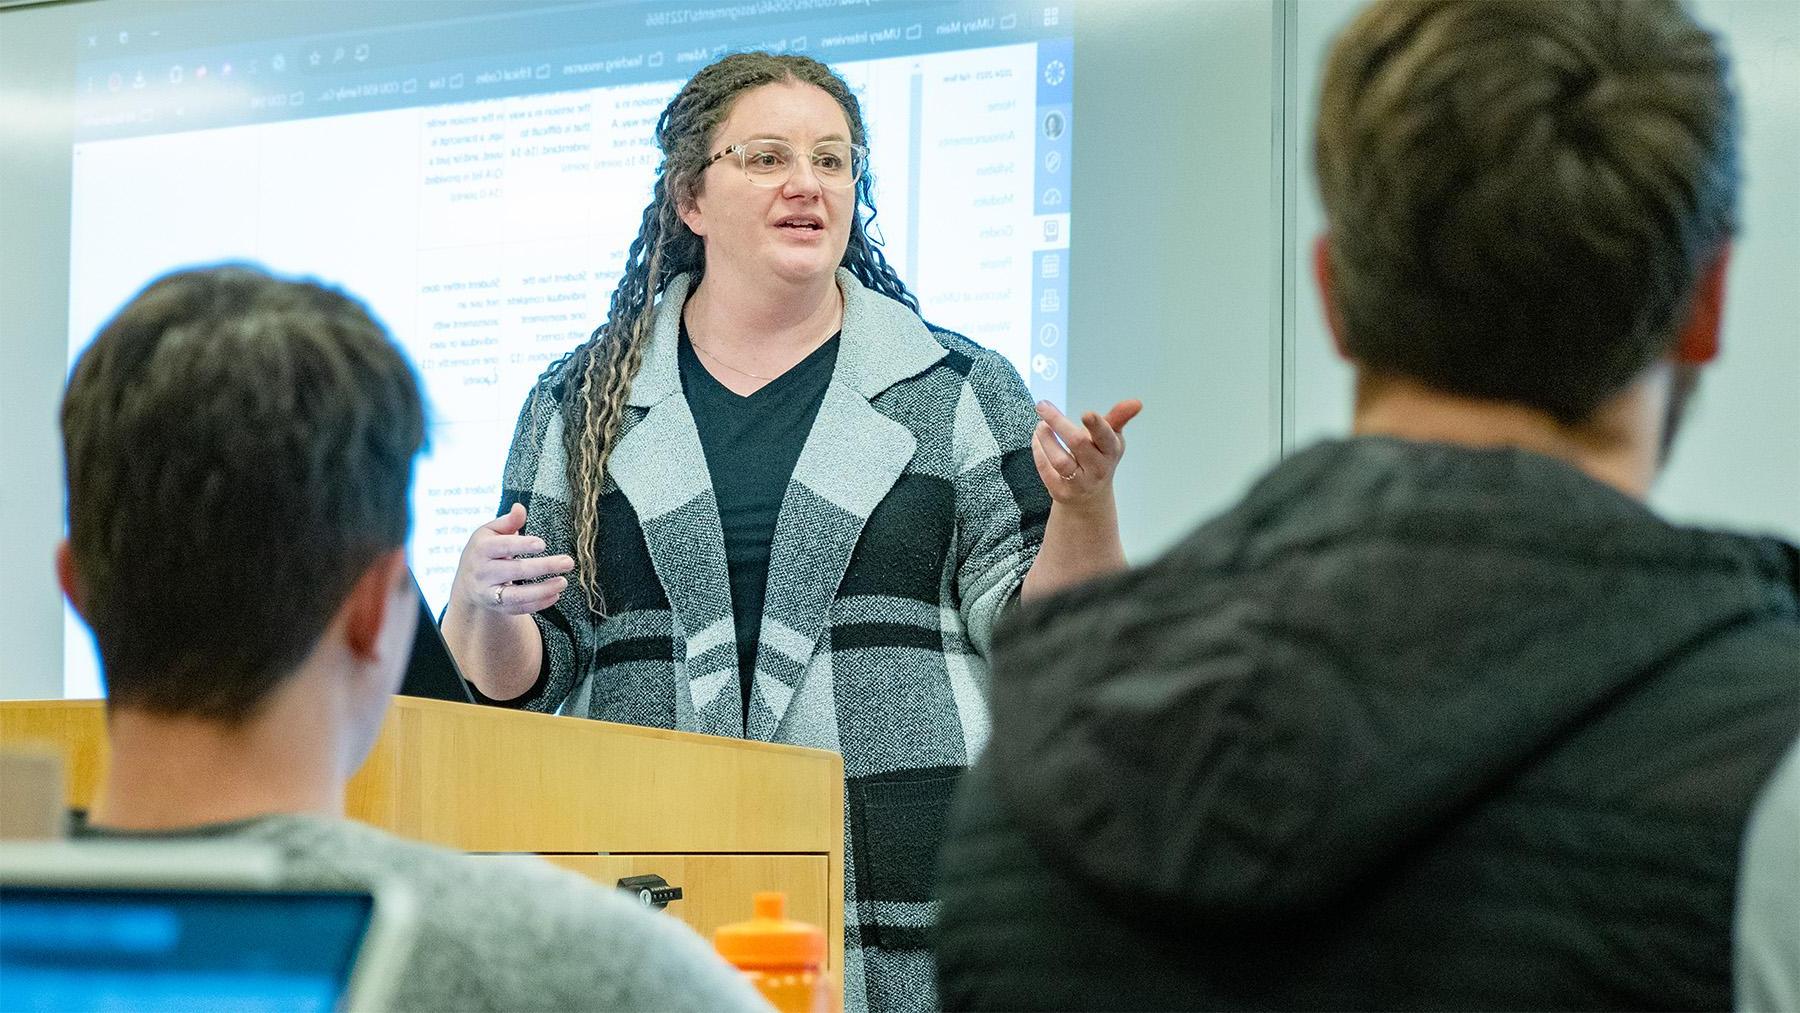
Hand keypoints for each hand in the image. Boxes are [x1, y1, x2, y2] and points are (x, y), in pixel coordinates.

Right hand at [453, 503, 574, 615]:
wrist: (467, 581)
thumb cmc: (486, 550)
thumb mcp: (490, 532)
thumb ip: (508, 522)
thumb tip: (520, 508)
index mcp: (481, 548)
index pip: (503, 546)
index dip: (522, 545)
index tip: (543, 544)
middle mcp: (482, 572)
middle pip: (515, 570)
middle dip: (544, 566)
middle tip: (568, 562)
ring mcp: (489, 592)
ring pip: (517, 595)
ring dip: (543, 590)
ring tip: (563, 582)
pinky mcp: (498, 607)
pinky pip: (519, 608)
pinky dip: (539, 604)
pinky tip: (555, 594)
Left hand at [1031, 399, 1141, 507]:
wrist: (1090, 497)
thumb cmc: (1100, 459)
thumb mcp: (1111, 438)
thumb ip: (1118, 418)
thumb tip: (1136, 402)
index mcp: (1110, 451)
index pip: (1106, 438)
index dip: (1097, 426)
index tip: (1087, 413)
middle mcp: (1097, 469)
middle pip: (1078, 444)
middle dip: (1058, 422)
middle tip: (1043, 406)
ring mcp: (1079, 483)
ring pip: (1059, 460)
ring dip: (1046, 439)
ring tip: (1040, 424)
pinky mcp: (1061, 492)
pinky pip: (1046, 470)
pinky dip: (1039, 452)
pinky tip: (1037, 438)